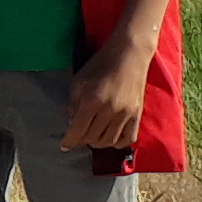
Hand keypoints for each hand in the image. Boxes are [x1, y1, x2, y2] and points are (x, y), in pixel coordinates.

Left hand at [60, 31, 151, 153]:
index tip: (64, 146)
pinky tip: (110, 136)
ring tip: (92, 135)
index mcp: (92, 100)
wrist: (129, 54)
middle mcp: (109, 110)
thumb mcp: (79, 81)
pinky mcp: (138, 115)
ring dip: (97, 142)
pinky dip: (116, 142)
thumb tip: (71, 122)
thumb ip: (72, 103)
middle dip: (81, 139)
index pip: (77, 130)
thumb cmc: (101, 64)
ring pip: (108, 141)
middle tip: (78, 134)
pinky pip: (127, 139)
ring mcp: (126, 114)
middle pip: (92, 138)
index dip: (69, 141)